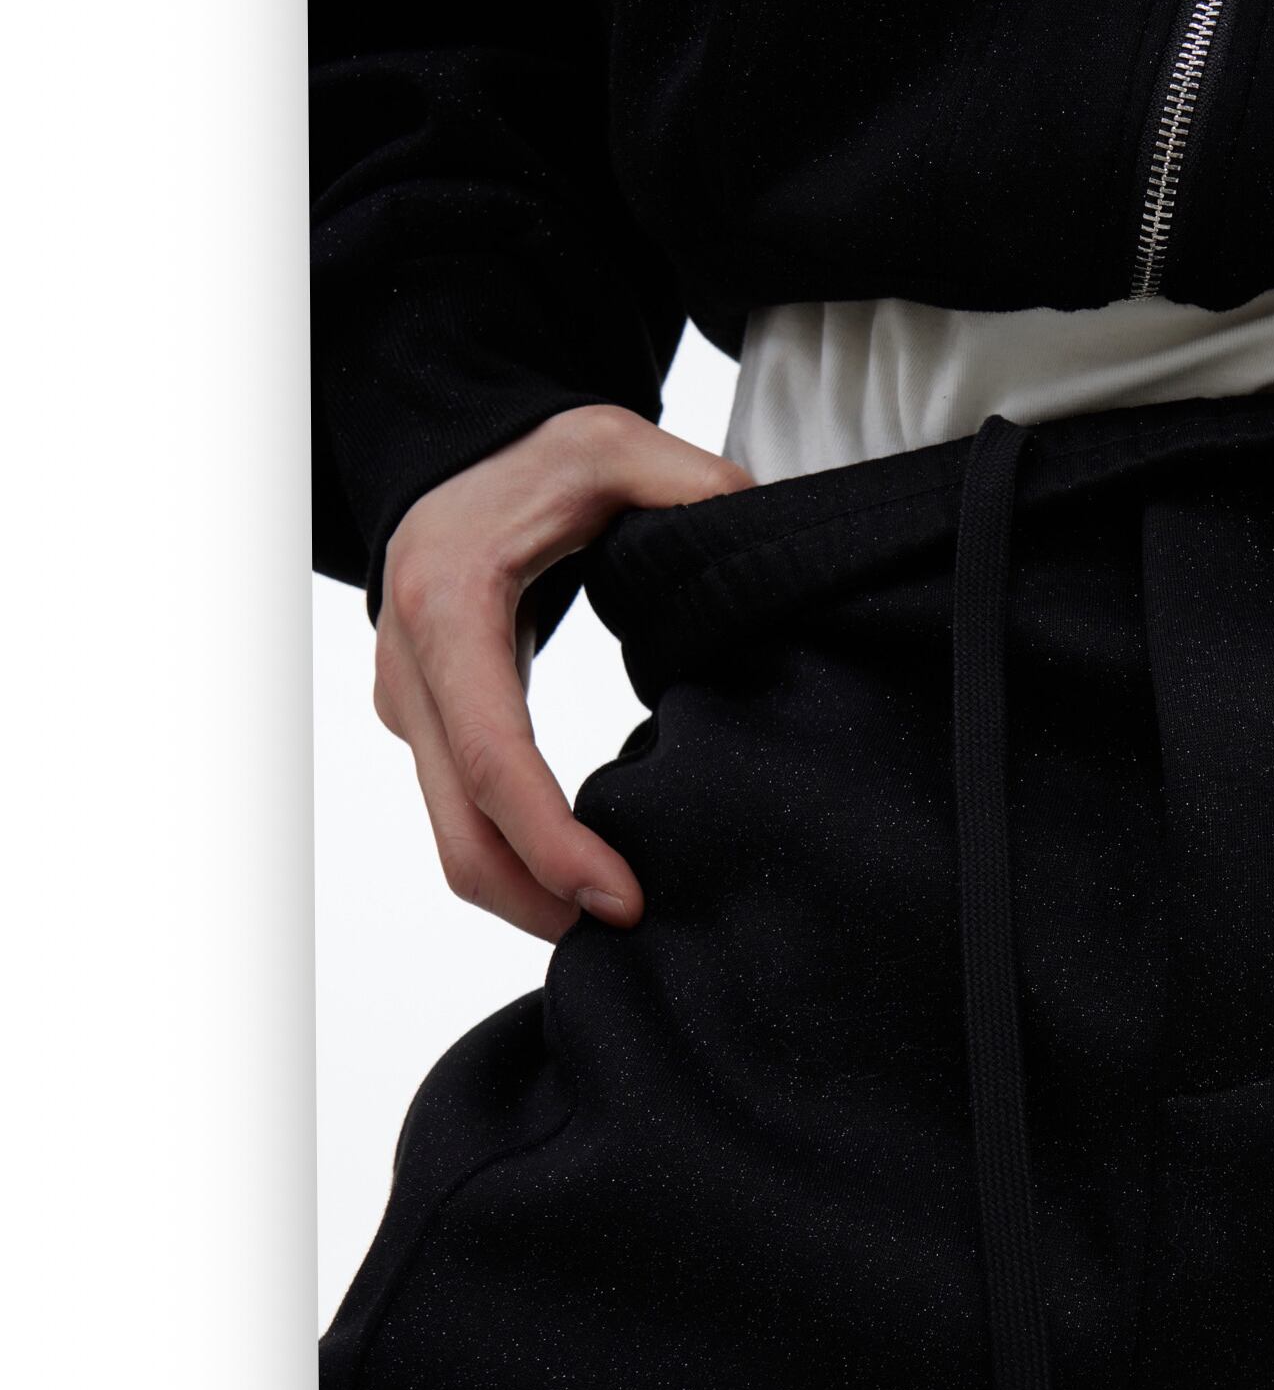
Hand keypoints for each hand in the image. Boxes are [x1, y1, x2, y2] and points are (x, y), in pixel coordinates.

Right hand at [373, 405, 751, 938]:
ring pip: (453, 839)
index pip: (491, 756)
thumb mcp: (613, 445)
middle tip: (629, 943)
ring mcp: (409, 704)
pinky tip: (586, 881)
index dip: (550, 842)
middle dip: (539, 903)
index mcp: (450, 606)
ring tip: (616, 927)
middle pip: (460, 830)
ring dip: (528, 898)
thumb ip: (687, 483)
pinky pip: (464, 817)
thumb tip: (748, 518)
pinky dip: (520, 862)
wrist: (457, 455)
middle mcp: (411, 669)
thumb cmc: (534, 457)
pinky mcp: (426, 725)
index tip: (620, 902)